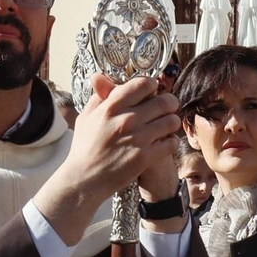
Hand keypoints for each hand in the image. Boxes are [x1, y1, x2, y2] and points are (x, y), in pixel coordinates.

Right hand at [36, 75, 180, 240]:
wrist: (84, 179)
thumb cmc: (84, 148)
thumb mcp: (86, 117)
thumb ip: (98, 97)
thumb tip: (101, 78)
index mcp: (111, 107)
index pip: (143, 84)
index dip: (152, 85)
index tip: (153, 90)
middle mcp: (126, 120)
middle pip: (164, 102)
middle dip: (170, 103)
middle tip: (169, 107)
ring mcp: (137, 139)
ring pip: (171, 121)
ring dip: (172, 122)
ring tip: (167, 125)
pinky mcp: (145, 157)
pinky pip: (171, 143)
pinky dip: (171, 142)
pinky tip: (165, 142)